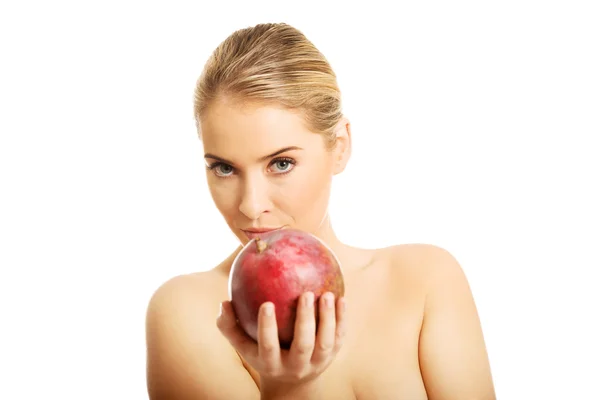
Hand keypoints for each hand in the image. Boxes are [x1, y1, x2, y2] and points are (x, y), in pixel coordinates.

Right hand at [217, 291, 346, 384]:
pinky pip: (339, 337)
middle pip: (303, 345)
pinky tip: (341, 299)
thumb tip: (224, 303)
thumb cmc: (261, 353)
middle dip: (305, 320)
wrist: (291, 382)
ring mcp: (316, 363)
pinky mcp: (332, 357)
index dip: (267, 327)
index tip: (267, 303)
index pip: (267, 347)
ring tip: (327, 295)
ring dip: (328, 319)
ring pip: (324, 343)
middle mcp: (295, 366)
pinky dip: (341, 320)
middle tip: (305, 294)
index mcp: (270, 363)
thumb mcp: (244, 345)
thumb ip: (230, 326)